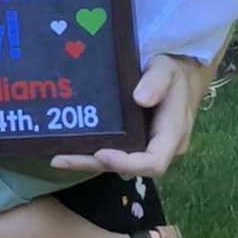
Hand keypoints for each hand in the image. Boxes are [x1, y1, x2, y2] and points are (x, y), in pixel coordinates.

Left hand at [49, 54, 201, 178]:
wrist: (179, 76)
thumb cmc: (173, 72)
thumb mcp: (167, 69)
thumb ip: (157, 81)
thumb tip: (140, 99)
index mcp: (173, 135)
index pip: (153, 162)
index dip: (127, 162)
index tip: (101, 154)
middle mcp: (159, 148)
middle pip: (129, 168)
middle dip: (96, 164)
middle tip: (63, 159)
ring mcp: (146, 148)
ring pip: (118, 163)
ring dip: (89, 162)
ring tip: (58, 158)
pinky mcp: (134, 143)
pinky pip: (115, 152)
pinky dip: (92, 153)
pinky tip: (67, 149)